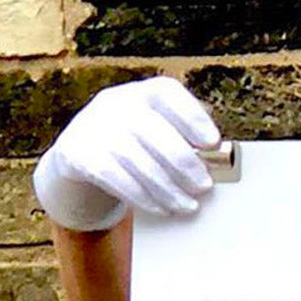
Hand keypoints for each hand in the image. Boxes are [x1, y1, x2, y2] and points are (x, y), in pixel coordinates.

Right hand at [32, 76, 221, 231]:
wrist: (80, 150)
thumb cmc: (134, 140)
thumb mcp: (156, 127)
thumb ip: (183, 136)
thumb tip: (220, 160)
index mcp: (143, 92)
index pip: (168, 93)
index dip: (193, 117)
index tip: (213, 143)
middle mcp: (118, 103)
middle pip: (156, 132)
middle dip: (185, 163)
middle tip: (205, 186)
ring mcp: (96, 127)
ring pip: (140, 162)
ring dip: (169, 190)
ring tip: (188, 206)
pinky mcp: (81, 153)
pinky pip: (118, 180)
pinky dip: (144, 197)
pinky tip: (162, 208)